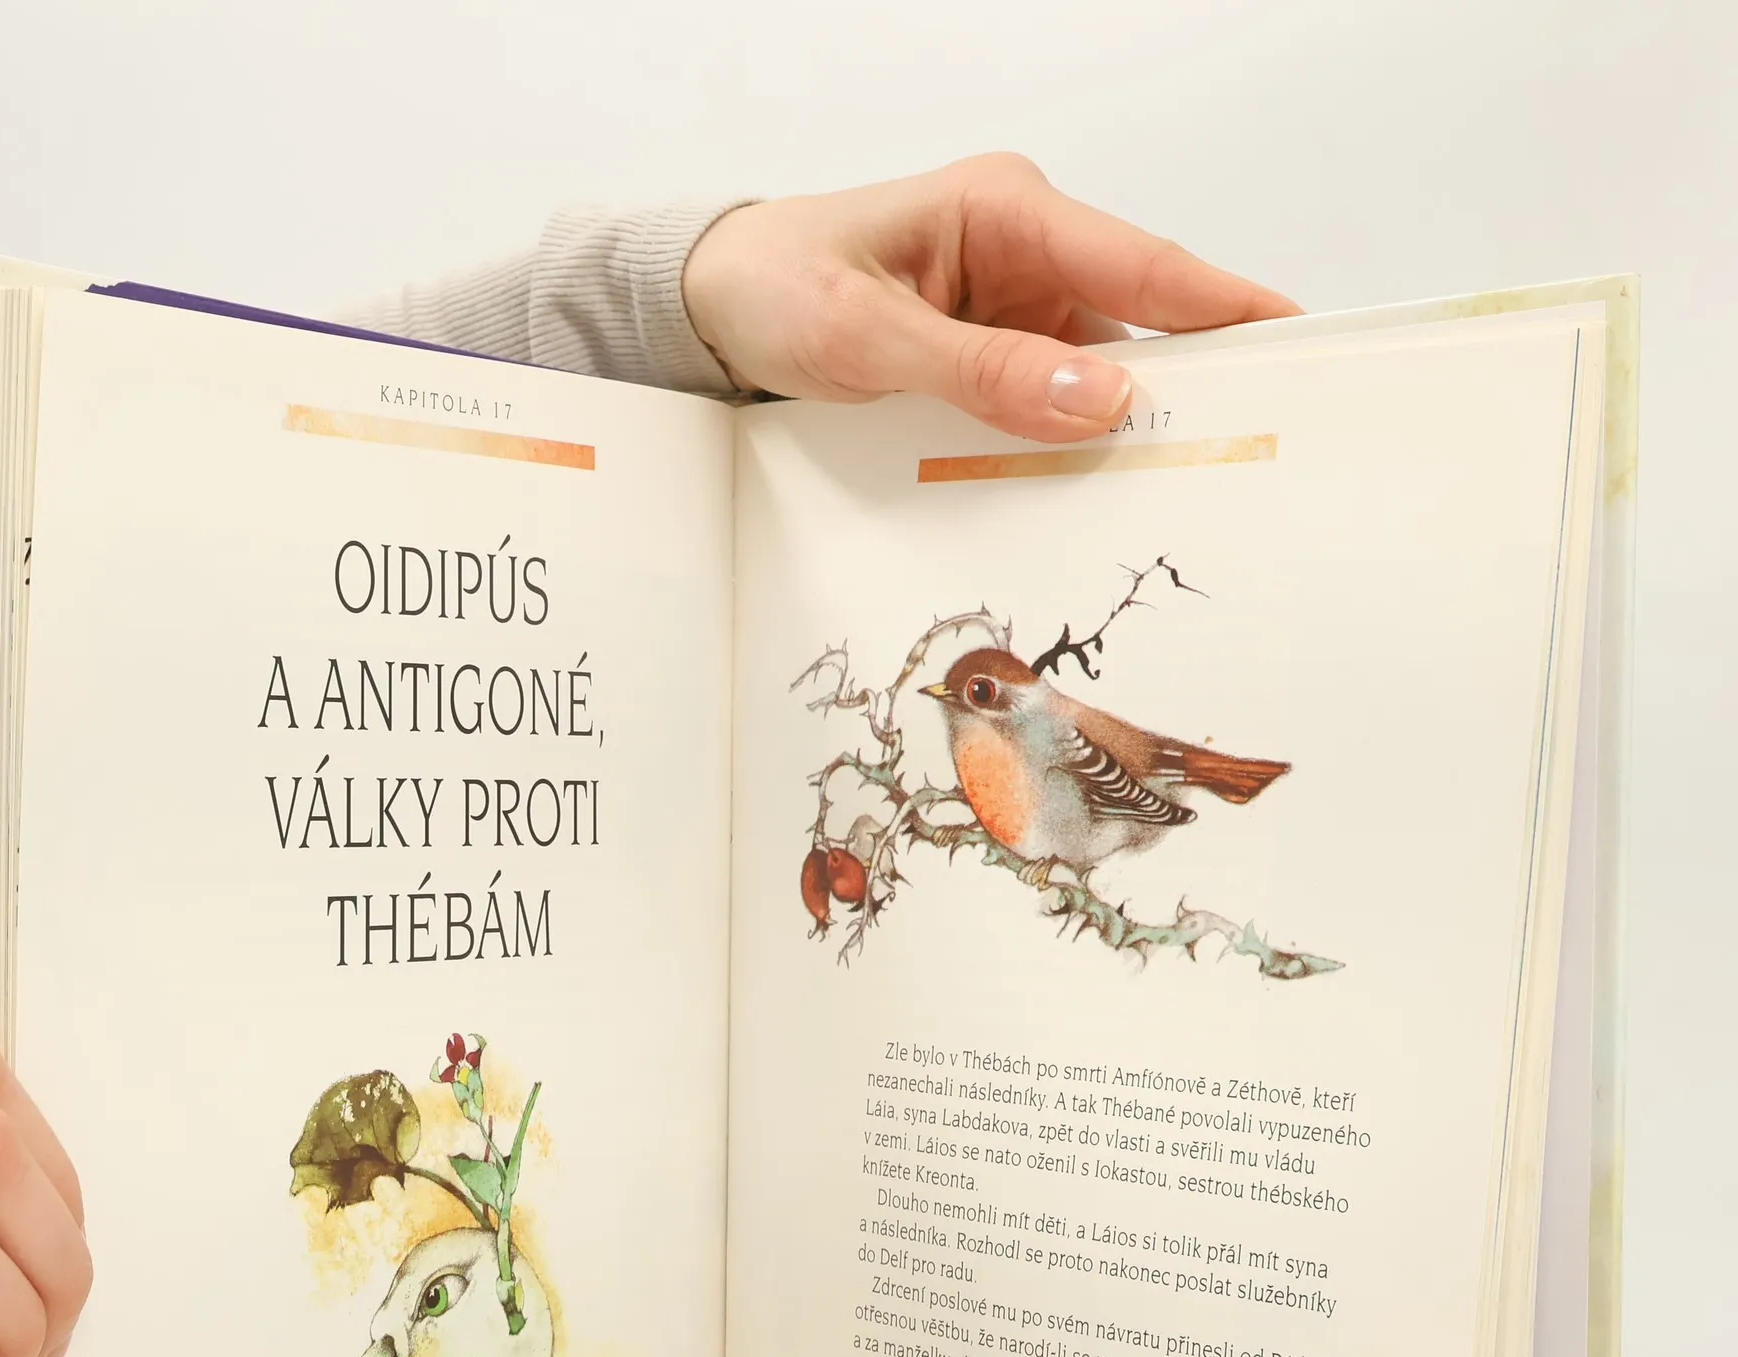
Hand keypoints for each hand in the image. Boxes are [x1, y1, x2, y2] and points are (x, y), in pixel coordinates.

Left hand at [683, 152, 1297, 440]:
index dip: (1228, 307)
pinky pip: (1052, 401)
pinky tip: (1091, 491)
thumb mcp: (867, 335)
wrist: (709, 305)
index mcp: (1006, 210)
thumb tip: (1101, 397)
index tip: (1301, 343)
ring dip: (1123, 430)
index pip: (1143, 261)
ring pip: (1099, 372)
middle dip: (1191, 382)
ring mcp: (1012, 306)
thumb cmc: (775, 287)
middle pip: (1139, 320)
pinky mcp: (993, 355)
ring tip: (1179, 492)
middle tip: (1256, 445)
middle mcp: (1024, 251)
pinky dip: (1070, 445)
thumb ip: (983, 370)